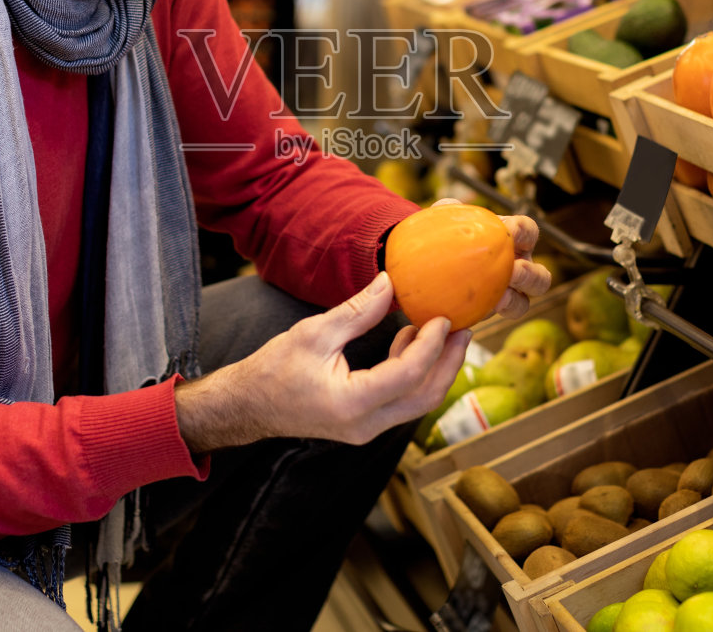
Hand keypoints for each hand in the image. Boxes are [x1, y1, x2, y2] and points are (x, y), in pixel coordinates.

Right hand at [175, 273, 469, 450]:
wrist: (248, 405)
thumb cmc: (273, 370)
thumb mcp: (314, 333)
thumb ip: (357, 311)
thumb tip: (390, 283)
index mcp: (351, 404)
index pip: (408, 375)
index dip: (431, 345)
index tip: (443, 317)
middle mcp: (365, 426)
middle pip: (426, 397)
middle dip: (450, 362)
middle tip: (463, 328)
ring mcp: (366, 430)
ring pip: (418, 402)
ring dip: (435, 367)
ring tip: (443, 329)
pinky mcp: (365, 424)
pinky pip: (402, 401)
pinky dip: (414, 372)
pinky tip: (409, 339)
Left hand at [432, 197, 550, 320]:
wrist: (433, 264)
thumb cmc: (448, 236)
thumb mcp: (447, 220)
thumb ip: (450, 211)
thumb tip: (453, 206)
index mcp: (515, 242)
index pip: (529, 232)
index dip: (523, 231)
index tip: (509, 230)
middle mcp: (518, 270)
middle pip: (540, 277)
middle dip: (530, 275)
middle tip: (514, 271)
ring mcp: (505, 295)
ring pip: (523, 304)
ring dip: (515, 301)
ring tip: (500, 299)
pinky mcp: (485, 313)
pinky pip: (489, 319)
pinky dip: (483, 315)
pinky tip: (468, 311)